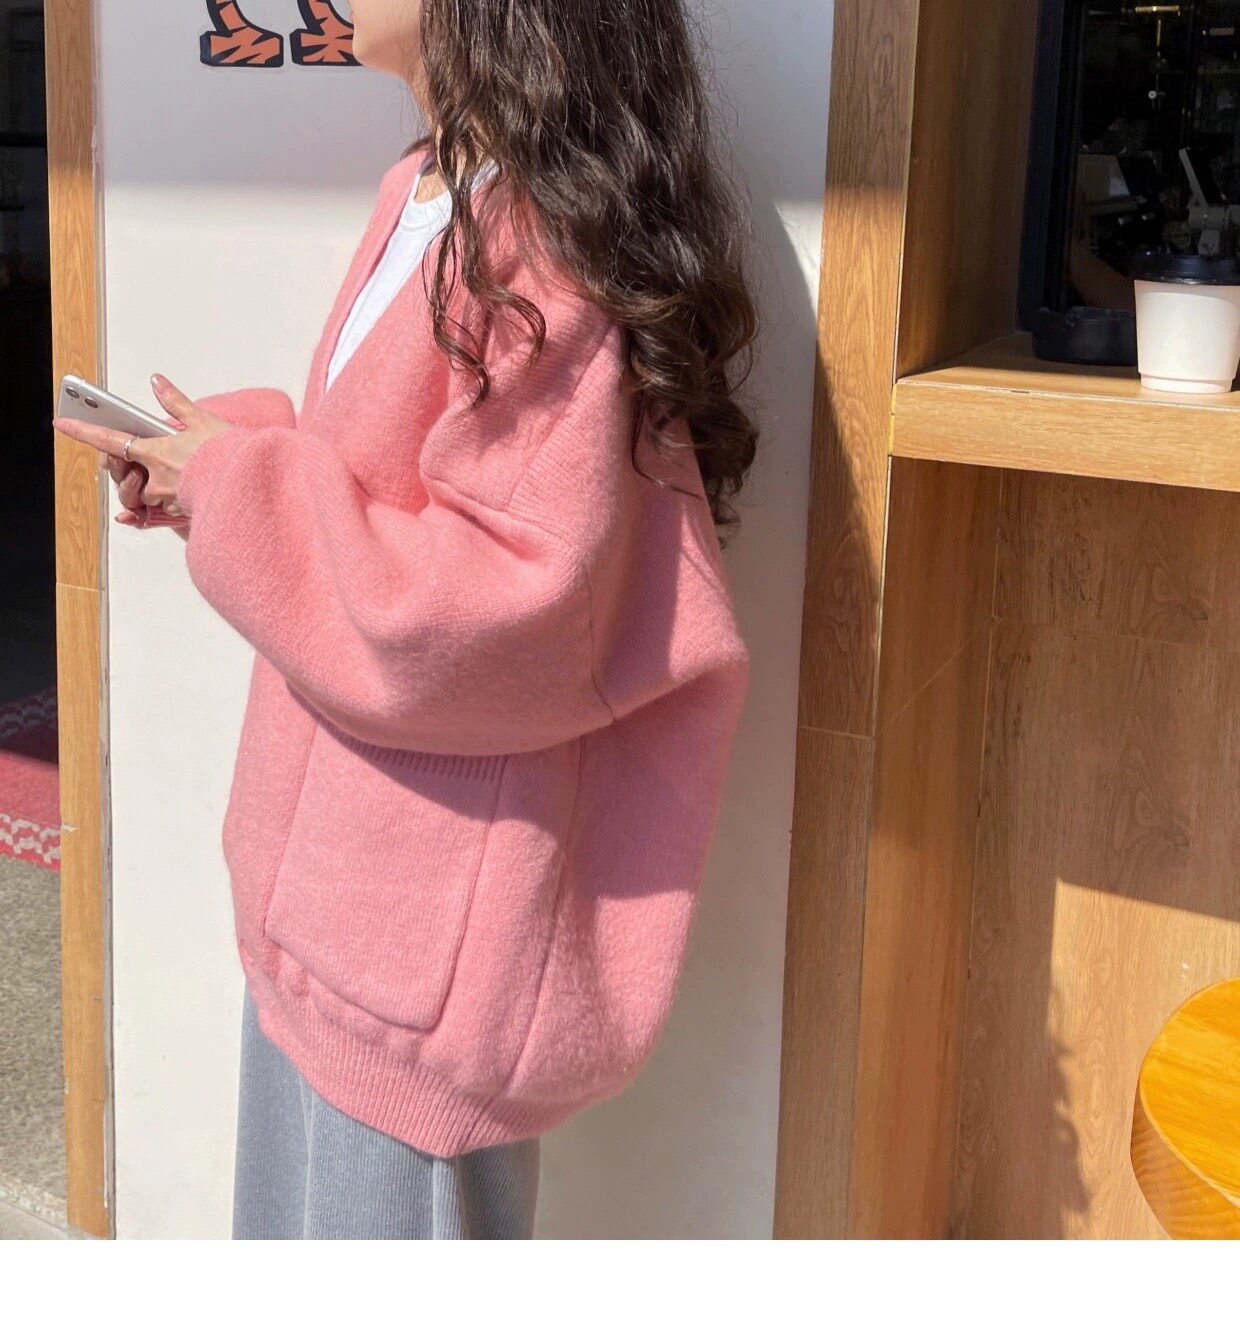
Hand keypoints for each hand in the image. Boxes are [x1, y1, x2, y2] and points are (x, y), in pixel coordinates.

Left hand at [52, 373, 234, 527]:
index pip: (109, 439)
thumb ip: (176, 402)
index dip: (83, 431)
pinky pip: (165, 512)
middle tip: (147, 462)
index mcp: (155, 451)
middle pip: (128, 476)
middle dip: (133, 471)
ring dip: (155, 489)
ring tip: (179, 478)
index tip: (62, 422)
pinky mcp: (182, 514)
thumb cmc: (230, 454)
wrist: (252, 484)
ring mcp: (168, 499)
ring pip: (149, 497)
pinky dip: (172, 504)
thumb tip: (156, 380)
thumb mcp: (203, 421)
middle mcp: (155, 478)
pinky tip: (187, 496)